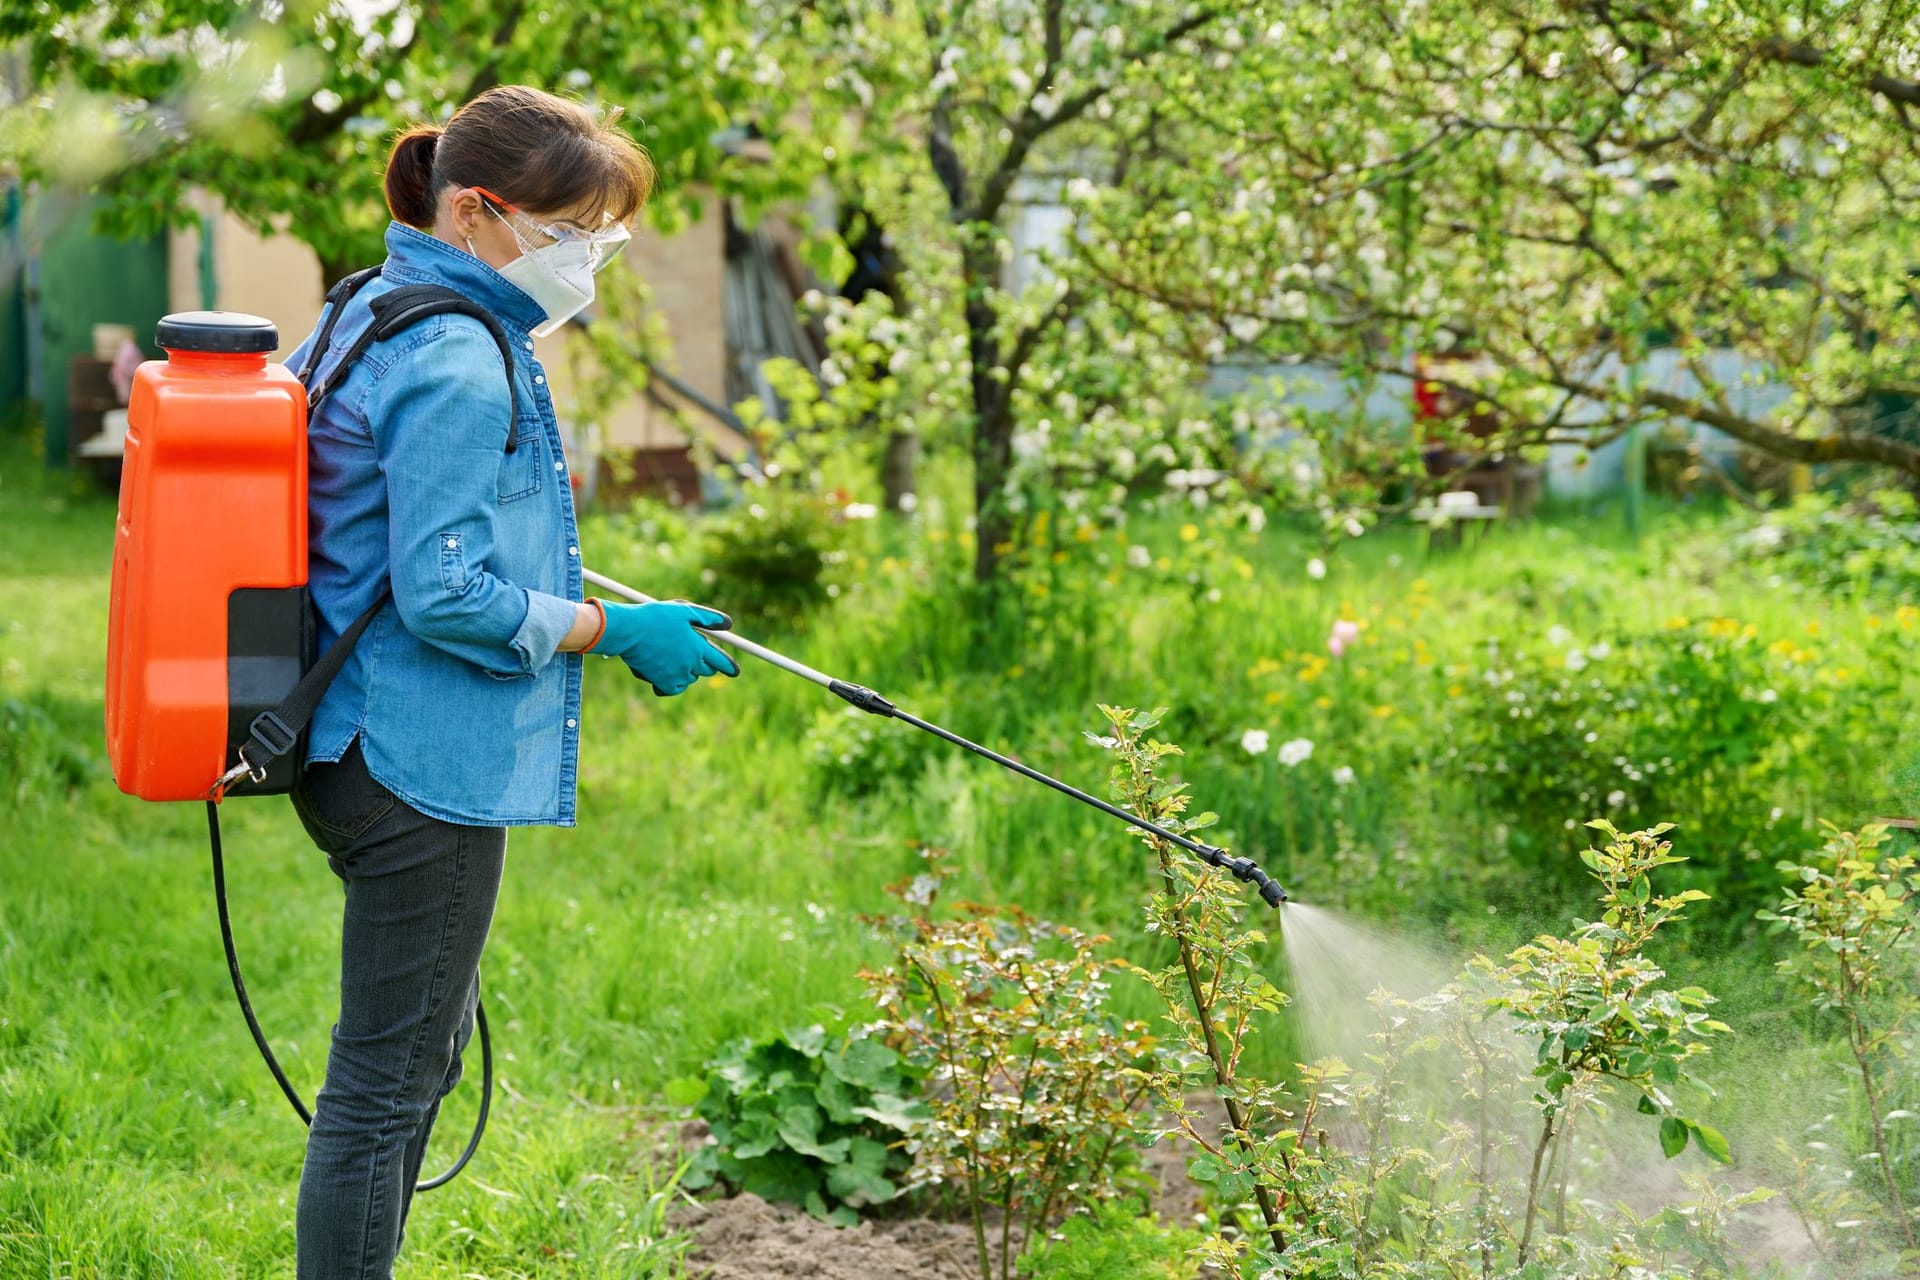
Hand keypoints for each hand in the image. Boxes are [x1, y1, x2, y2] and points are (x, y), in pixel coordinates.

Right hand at [589, 599, 739, 695]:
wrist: (628, 631)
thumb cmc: (655, 617)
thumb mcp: (684, 610)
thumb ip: (708, 618)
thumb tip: (728, 624)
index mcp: (698, 646)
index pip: (721, 661)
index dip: (729, 666)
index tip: (734, 671)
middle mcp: (690, 664)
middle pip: (706, 670)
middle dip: (704, 663)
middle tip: (692, 652)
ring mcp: (676, 675)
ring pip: (689, 678)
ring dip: (686, 670)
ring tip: (670, 654)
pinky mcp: (661, 683)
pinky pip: (673, 688)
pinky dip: (672, 683)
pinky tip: (664, 671)